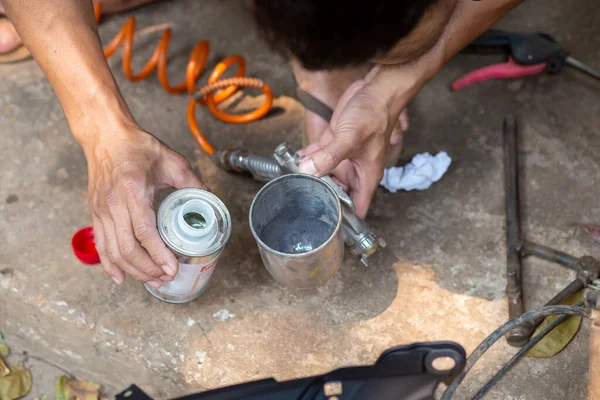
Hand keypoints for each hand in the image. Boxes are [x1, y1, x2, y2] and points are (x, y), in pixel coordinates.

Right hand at [84, 123, 205, 286]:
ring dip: (133, 270)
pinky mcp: (94, 213)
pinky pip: (100, 245)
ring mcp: (100, 210)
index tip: (172, 269)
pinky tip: (121, 277)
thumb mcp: (171, 161)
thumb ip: (192, 182)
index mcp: (133, 190)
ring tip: (152, 280)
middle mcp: (113, 203)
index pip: (145, 232)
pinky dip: (110, 264)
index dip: (159, 255)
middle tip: (166, 278)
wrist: (106, 136)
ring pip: (113, 251)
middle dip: (148, 269)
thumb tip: (209, 199)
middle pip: (128, 248)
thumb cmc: (138, 146)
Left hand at [299, 65, 422, 217]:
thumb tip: (308, 170)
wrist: (375, 90)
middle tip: (298, 203)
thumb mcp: (351, 138)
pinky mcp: (332, 144)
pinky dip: (305, 160)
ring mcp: (342, 158)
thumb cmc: (375, 115)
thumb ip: (329, 156)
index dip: (345, 220)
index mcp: (366, 176)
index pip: (357, 208)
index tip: (327, 228)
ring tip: (289, 184)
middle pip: (336, 194)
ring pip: (323, 176)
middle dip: (320, 198)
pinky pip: (316, 157)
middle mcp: (354, 170)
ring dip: (309, 178)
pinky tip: (290, 162)